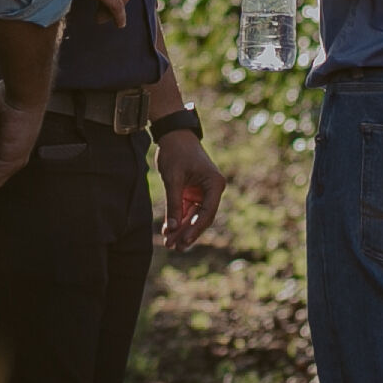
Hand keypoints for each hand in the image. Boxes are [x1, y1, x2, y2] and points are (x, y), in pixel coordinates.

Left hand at [156, 133, 225, 247]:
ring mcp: (203, 192)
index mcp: (214, 184)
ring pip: (194, 217)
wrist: (173, 135)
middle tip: (174, 248)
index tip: (184, 241)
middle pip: (202, 218)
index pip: (208, 212)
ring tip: (169, 244)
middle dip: (187, 233)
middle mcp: (213, 190)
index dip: (196, 229)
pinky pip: (187, 210)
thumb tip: (172, 228)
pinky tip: (168, 232)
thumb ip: (174, 204)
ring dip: (181, 229)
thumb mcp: (173, 178)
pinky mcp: (194, 192)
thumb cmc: (176, 152)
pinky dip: (178, 220)